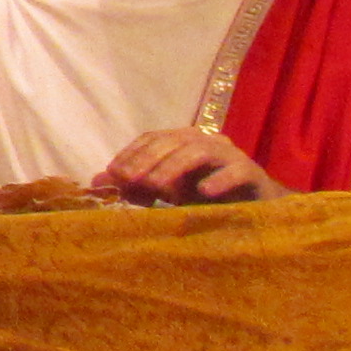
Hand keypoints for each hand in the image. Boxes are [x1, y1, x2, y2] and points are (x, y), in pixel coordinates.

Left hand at [94, 126, 285, 205]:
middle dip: (149, 159)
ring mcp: (232, 155)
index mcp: (184, 142)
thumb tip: (95, 181)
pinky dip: (220, 180)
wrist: (256, 212)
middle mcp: (207, 142)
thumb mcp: (165, 195)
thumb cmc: (206, 201)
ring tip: (158, 186)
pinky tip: (204, 193)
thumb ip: (134, 187)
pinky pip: (237, 171)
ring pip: (201, 150)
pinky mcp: (253, 174)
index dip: (132, 152)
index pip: (154, 138)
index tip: (114, 172)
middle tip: (130, 180)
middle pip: (174, 141)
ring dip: (176, 167)